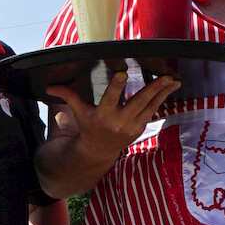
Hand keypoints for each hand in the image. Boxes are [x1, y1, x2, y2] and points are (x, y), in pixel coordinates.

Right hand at [45, 72, 177, 152]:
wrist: (98, 151)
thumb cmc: (88, 127)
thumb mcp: (78, 112)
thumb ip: (68, 96)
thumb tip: (50, 86)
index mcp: (102, 115)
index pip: (110, 98)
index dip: (117, 87)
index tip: (123, 73)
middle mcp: (119, 121)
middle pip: (138, 102)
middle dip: (152, 89)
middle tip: (165, 77)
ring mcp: (131, 126)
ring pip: (150, 107)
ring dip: (163, 93)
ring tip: (174, 81)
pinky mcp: (140, 128)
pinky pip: (152, 111)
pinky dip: (161, 100)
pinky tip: (170, 88)